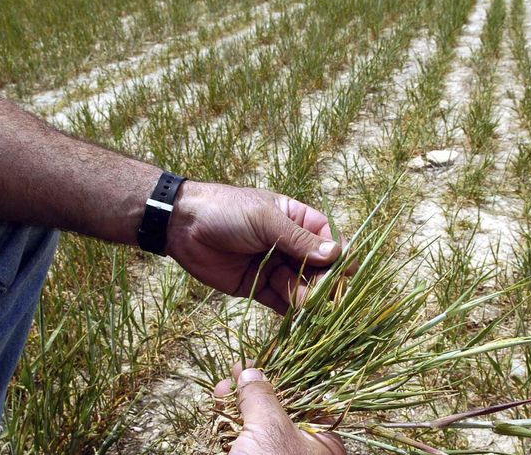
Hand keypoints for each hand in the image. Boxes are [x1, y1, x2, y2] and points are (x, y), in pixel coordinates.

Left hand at [166, 181, 347, 313]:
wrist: (182, 225)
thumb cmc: (227, 211)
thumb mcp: (265, 220)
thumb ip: (298, 240)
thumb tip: (335, 254)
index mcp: (296, 220)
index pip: (328, 239)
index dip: (339, 255)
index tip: (347, 272)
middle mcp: (289, 245)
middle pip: (318, 268)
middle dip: (325, 282)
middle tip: (330, 297)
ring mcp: (274, 267)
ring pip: (301, 287)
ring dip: (308, 298)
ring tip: (310, 306)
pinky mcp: (257, 287)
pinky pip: (280, 302)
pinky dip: (291, 312)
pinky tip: (299, 319)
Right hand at [214, 364, 345, 454]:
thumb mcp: (270, 430)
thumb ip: (261, 397)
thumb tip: (253, 373)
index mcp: (322, 440)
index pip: (304, 396)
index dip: (278, 375)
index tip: (254, 362)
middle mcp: (302, 451)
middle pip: (277, 410)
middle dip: (251, 390)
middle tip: (231, 376)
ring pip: (257, 427)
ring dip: (236, 406)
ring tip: (219, 392)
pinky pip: (243, 445)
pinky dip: (229, 429)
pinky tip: (217, 413)